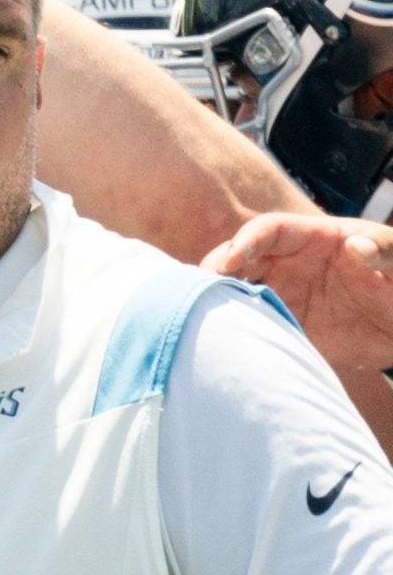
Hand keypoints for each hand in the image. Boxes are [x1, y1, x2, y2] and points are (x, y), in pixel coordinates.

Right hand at [203, 212, 392, 370]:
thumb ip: (384, 249)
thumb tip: (353, 248)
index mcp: (313, 238)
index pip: (268, 231)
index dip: (244, 242)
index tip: (229, 262)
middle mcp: (290, 265)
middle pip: (240, 260)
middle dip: (215, 272)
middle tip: (200, 293)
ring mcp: (285, 296)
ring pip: (241, 292)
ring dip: (220, 302)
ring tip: (203, 317)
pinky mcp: (289, 328)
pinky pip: (258, 328)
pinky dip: (240, 333)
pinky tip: (228, 342)